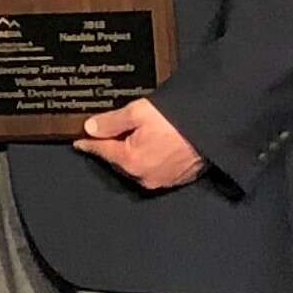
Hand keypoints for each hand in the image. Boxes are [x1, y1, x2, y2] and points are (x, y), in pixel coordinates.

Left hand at [76, 97, 208, 190]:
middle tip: (106, 132)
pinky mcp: (178, 178)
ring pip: (137, 166)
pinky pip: (155, 169)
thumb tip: (91, 128)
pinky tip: (153, 145)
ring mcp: (162, 180)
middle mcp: (144, 176)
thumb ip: (111, 122)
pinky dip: (149, 158)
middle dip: (112, 147)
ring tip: (132, 136)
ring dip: (132, 153)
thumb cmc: (178, 119)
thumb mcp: (138, 112)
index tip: (78, 142)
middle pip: (119, 160)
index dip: (89, 144)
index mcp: (131, 161)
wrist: (213, 126)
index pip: (102, 151)